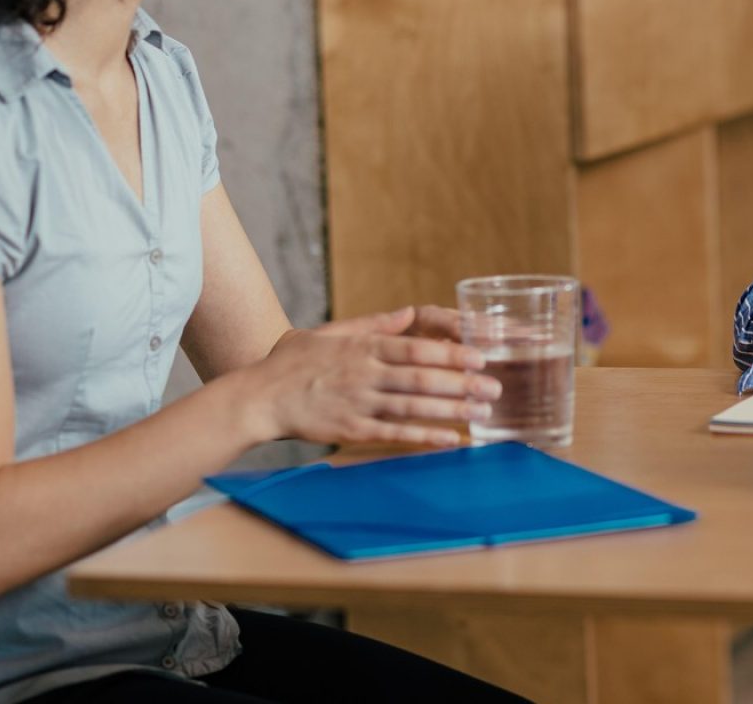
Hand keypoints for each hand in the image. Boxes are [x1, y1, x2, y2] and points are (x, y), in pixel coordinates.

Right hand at [240, 308, 500, 447]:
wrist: (257, 397)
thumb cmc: (292, 362)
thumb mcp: (331, 333)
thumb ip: (372, 325)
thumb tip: (406, 314)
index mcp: (363, 348)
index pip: (415, 348)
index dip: (450, 353)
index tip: (479, 356)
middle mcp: (364, 374)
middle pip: (421, 379)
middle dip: (461, 384)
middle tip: (494, 388)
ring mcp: (358, 404)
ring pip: (412, 407)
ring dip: (450, 411)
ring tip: (481, 413)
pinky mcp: (351, 430)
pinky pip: (393, 434)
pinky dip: (423, 437)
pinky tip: (450, 439)